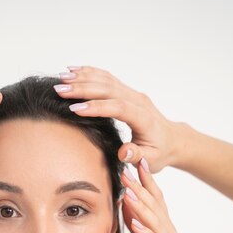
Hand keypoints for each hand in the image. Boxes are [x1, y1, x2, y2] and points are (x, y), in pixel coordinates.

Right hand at [55, 65, 180, 171]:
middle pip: (110, 89)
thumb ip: (137, 156)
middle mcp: (138, 101)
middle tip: (60, 90)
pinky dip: (90, 73)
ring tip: (61, 79)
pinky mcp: (127, 92)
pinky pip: (108, 79)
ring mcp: (133, 94)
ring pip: (107, 80)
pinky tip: (73, 72)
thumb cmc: (159, 153)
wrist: (172, 140)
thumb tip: (124, 152)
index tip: (74, 110)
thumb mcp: (150, 160)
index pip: (118, 108)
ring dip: (83, 78)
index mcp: (144, 118)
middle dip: (83, 88)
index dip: (96, 107)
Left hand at [121, 160, 202, 232]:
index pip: (155, 198)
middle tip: (126, 169)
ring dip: (140, 204)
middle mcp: (167, 229)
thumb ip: (139, 226)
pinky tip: (135, 223)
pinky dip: (145, 231)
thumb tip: (126, 208)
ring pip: (153, 219)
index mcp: (162, 225)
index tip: (136, 161)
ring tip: (128, 191)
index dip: (146, 180)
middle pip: (154, 203)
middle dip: (140, 185)